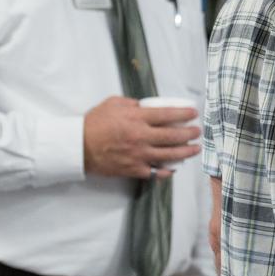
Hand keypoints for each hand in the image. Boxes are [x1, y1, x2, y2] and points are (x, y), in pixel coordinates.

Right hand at [82, 96, 199, 178]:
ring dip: (185, 151)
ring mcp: (138, 155)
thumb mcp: (112, 104)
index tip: (193, 113)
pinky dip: (167, 171)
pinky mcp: (133, 170)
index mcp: (136, 119)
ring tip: (194, 148)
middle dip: (189, 133)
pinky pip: (156, 172)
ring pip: (169, 154)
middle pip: (173, 135)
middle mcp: (140, 137)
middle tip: (197, 131)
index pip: (167, 114)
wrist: (78, 147)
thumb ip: (132, 103)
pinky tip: (174, 168)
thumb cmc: (93, 123)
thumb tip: (146, 106)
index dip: (184, 113)